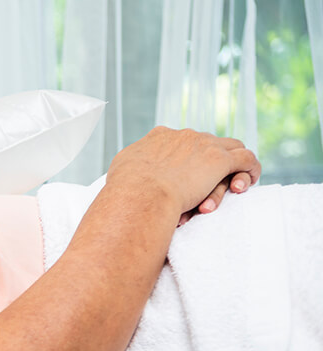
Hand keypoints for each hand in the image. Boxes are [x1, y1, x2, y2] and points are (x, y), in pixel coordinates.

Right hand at [106, 127, 260, 221]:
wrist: (141, 193)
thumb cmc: (126, 187)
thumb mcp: (122, 167)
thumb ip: (132, 162)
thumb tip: (130, 166)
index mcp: (160, 136)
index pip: (180, 139)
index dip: (186, 154)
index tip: (184, 171)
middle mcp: (184, 135)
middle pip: (207, 143)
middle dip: (210, 162)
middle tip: (208, 183)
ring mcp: (204, 145)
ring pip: (230, 148)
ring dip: (234, 164)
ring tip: (236, 181)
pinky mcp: (220, 160)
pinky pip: (246, 159)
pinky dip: (250, 169)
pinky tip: (249, 181)